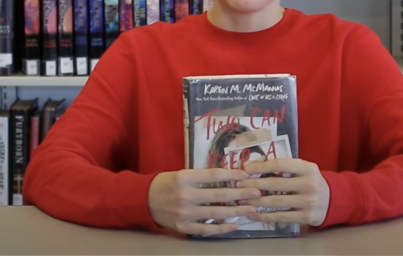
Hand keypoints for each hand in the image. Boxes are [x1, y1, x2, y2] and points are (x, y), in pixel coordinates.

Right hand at [147, 168, 263, 235]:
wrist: (144, 200)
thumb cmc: (166, 183)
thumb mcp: (182, 174)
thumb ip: (203, 177)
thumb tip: (229, 178)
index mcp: (185, 178)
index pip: (214, 175)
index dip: (233, 175)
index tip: (247, 175)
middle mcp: (186, 196)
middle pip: (219, 195)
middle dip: (241, 194)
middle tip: (257, 192)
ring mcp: (185, 213)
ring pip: (216, 213)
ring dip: (237, 211)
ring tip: (252, 208)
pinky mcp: (184, 227)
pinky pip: (207, 229)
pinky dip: (223, 227)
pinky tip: (235, 224)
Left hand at [237, 158, 330, 226]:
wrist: (333, 200)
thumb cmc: (311, 181)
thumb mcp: (303, 169)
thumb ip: (285, 167)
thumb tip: (255, 166)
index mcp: (307, 168)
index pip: (281, 164)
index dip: (262, 166)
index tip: (246, 169)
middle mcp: (308, 184)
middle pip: (275, 184)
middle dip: (253, 185)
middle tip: (238, 185)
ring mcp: (308, 202)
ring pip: (276, 202)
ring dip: (255, 202)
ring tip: (241, 200)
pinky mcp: (306, 217)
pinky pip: (281, 216)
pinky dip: (265, 216)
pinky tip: (253, 214)